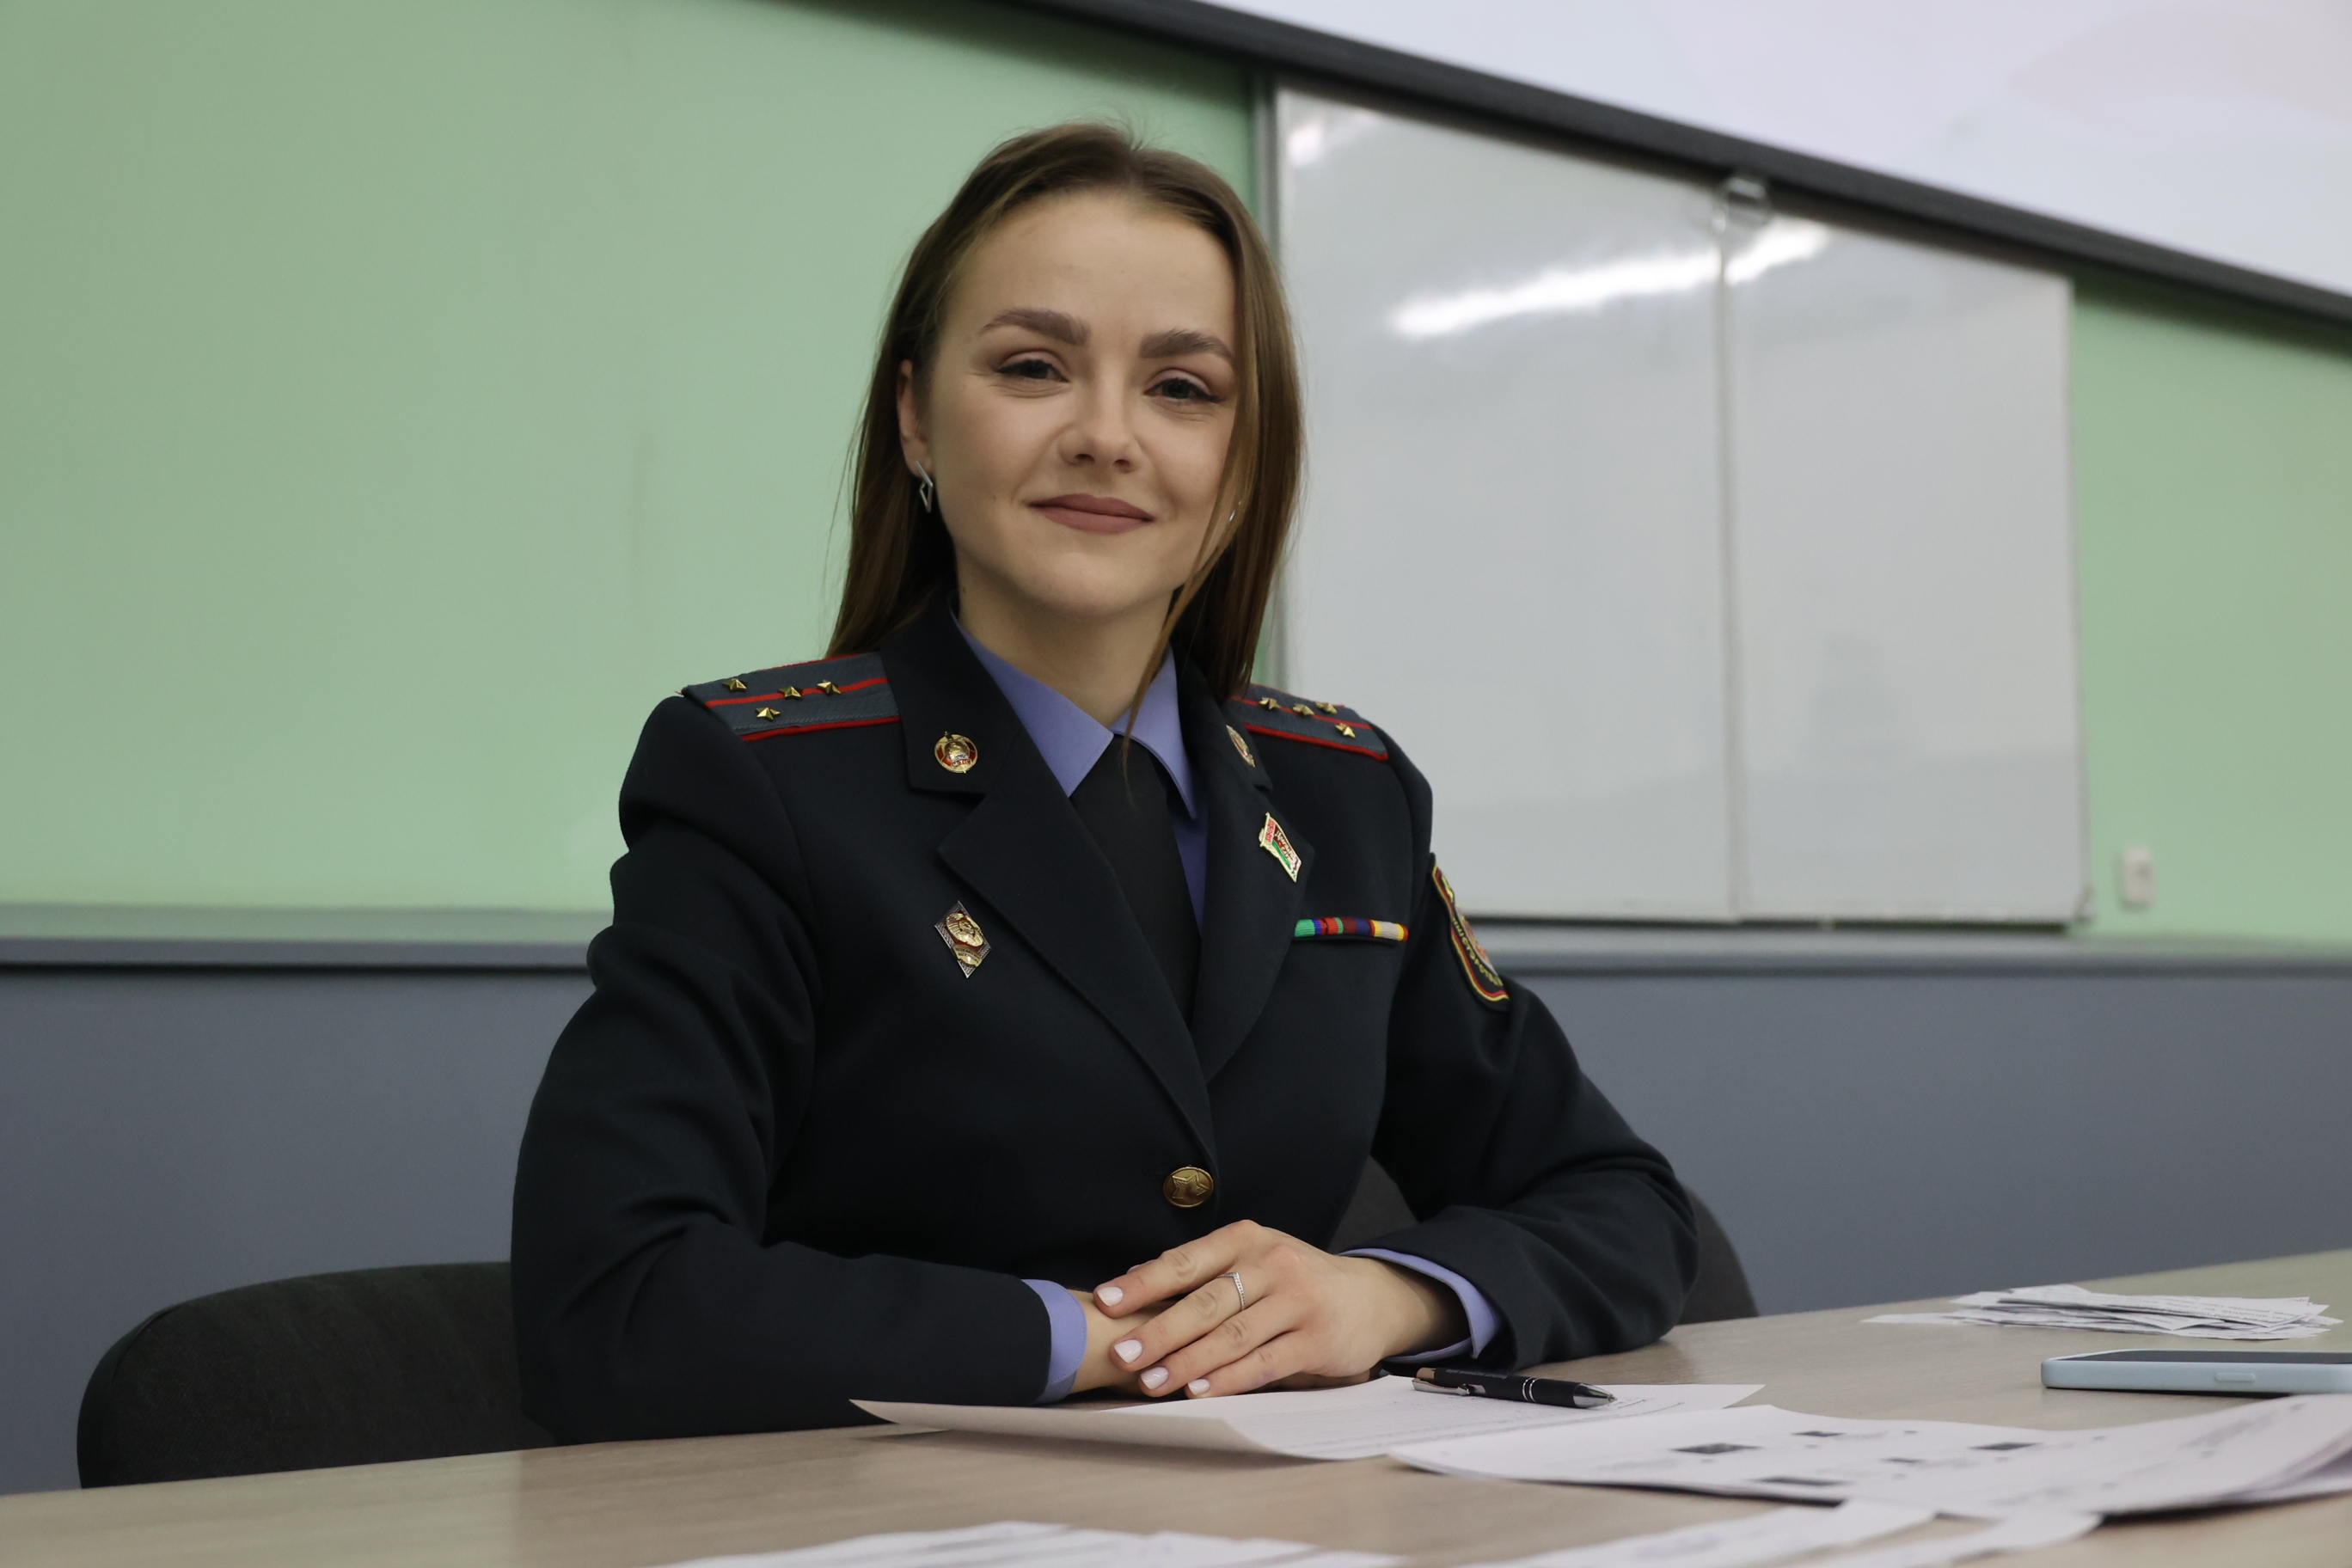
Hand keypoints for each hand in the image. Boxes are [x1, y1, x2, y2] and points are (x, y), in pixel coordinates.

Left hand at [1085, 1221, 1466, 1397]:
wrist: (1370, 1297)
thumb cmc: (1294, 1281)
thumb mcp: (1255, 1259)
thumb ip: (1206, 1272)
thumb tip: (1135, 1283)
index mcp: (1246, 1239)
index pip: (1185, 1260)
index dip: (1143, 1282)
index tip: (1105, 1302)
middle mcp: (1272, 1263)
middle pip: (1206, 1301)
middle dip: (1159, 1331)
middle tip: (1121, 1355)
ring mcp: (1298, 1301)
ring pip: (1232, 1335)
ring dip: (1187, 1362)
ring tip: (1152, 1382)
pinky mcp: (1318, 1339)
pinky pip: (1264, 1362)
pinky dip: (1229, 1378)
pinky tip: (1201, 1391)